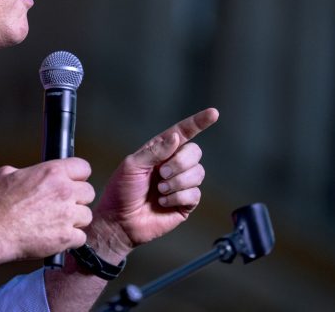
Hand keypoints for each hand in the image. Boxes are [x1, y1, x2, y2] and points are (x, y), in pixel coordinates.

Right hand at [0, 158, 94, 263]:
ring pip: (87, 215)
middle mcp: (64, 191)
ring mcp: (68, 214)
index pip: (83, 167)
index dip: (78, 176)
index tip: (74, 182)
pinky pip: (81, 237)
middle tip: (65, 205)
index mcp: (52, 172)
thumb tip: (29, 174)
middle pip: (89, 192)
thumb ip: (26, 171)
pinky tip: (58, 237)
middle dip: (78, 199)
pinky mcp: (66, 236)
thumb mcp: (6, 174)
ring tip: (60, 223)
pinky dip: (71, 240)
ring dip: (76, 220)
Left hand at [94, 108, 218, 249]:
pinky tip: (163, 202)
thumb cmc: (121, 191)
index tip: (214, 113)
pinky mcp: (186, 202)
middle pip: (194, 152)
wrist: (120, 221)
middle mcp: (174, 164)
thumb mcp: (132, 166)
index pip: (184, 132)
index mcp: (161, 150)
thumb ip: (155, 151)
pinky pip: (194, 193)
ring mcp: (181, 183)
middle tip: (161, 174)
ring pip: (198, 173)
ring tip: (159, 191)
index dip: (199, 122)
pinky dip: (177, 197)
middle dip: (180, 163)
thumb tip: (176, 137)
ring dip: (177, 182)